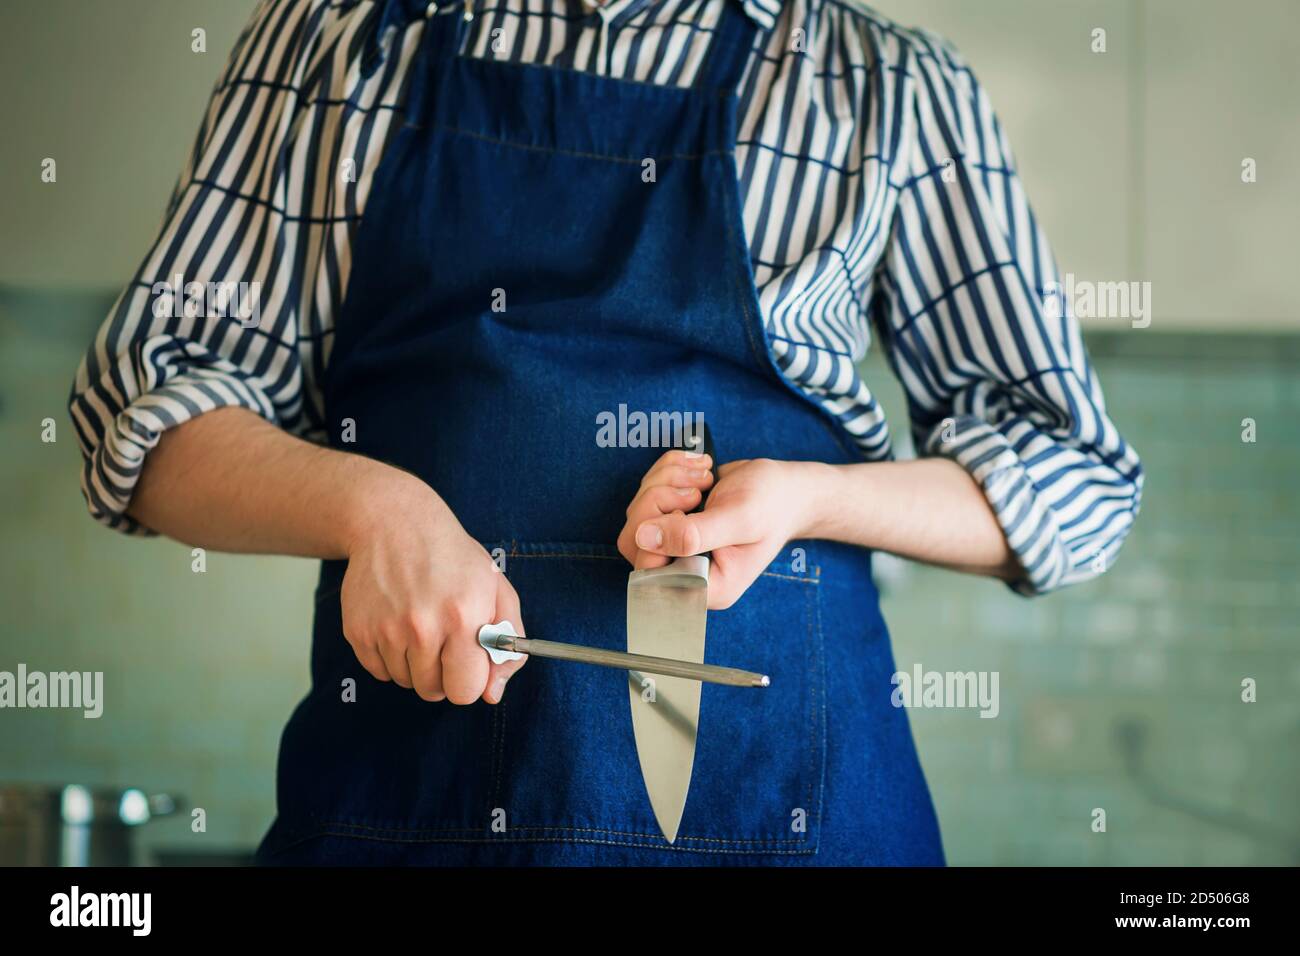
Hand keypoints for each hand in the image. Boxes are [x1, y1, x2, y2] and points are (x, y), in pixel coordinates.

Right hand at [339, 472, 524, 703]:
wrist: (394, 524)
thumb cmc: (454, 559)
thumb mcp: (496, 590)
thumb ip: (508, 646)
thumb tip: (492, 694)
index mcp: (464, 617)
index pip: (466, 691)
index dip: (470, 679)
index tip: (468, 661)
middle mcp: (422, 627)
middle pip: (434, 691)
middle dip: (443, 674)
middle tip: (444, 639)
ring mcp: (386, 630)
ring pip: (406, 682)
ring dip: (416, 664)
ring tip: (420, 624)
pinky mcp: (358, 631)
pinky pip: (379, 671)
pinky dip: (390, 656)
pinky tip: (397, 623)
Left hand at [617, 453, 817, 608]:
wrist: (786, 489)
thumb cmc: (772, 507)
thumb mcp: (739, 520)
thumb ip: (693, 534)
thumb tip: (645, 537)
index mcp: (705, 585)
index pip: (649, 573)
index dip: (655, 537)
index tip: (688, 510)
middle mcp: (685, 569)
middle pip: (634, 541)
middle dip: (658, 501)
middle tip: (695, 488)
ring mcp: (675, 543)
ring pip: (639, 512)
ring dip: (666, 481)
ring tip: (704, 475)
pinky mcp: (672, 517)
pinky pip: (648, 492)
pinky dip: (669, 471)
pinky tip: (700, 468)